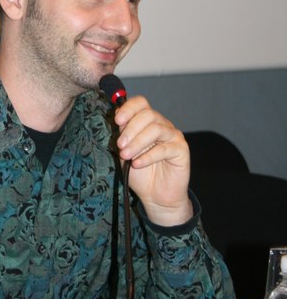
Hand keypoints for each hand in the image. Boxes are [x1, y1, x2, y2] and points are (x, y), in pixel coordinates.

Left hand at [113, 95, 191, 225]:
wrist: (155, 195)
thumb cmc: (141, 173)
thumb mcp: (126, 151)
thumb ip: (123, 133)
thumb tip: (118, 114)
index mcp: (148, 122)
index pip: (141, 103)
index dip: (129, 108)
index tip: (117, 120)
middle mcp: (162, 125)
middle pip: (148, 114)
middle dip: (131, 129)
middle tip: (120, 145)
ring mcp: (173, 136)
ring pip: (155, 129)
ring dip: (137, 142)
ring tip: (126, 156)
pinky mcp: (181, 150)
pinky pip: (164, 148)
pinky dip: (147, 156)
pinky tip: (137, 164)